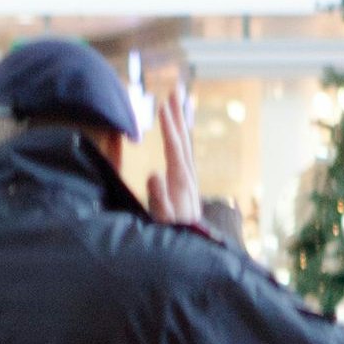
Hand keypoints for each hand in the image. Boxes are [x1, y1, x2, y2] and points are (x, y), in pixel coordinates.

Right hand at [143, 88, 201, 229]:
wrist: (188, 253)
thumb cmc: (171, 237)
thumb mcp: (163, 223)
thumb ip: (160, 200)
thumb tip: (155, 174)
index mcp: (181, 184)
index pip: (175, 150)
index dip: (169, 128)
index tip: (164, 106)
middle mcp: (188, 179)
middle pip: (183, 142)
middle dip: (177, 116)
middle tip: (175, 91)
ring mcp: (188, 182)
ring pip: (185, 146)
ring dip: (180, 123)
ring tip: (177, 102)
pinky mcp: (185, 186)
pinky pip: (184, 154)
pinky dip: (180, 138)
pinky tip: (178, 132)